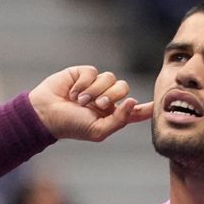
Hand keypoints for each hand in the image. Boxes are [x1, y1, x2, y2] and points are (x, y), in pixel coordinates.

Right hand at [28, 65, 152, 141]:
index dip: (146, 108)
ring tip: (79, 101)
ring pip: (110, 79)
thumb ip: (119, 120)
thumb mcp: (97, 131)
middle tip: (96, 105)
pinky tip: (72, 92)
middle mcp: (106, 98)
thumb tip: (133, 102)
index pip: (134, 110)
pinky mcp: (84, 74)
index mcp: (112, 115)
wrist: (46, 112)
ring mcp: (96, 85)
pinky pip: (94, 72)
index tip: (158, 104)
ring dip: (94, 91)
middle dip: (111, 96)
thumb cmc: (70, 125)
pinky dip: (84, 83)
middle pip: (124, 89)